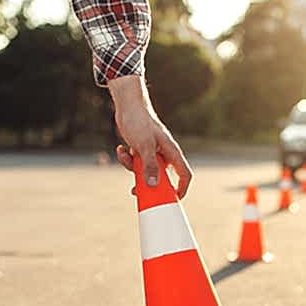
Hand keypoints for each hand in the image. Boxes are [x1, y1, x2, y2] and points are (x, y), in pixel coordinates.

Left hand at [108, 75, 192, 198]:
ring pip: (146, 171)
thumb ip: (149, 166)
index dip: (182, 188)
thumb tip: (152, 185)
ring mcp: (152, 153)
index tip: (174, 199)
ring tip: (126, 155)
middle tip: (136, 190)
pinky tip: (121, 148)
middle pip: (162, 177)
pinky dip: (127, 159)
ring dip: (133, 168)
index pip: (184, 174)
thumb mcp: (144, 145)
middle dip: (148, 183)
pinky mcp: (141, 150)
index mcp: (172, 152)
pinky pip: (135, 163)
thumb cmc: (140, 121)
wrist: (127, 105)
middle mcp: (164, 154)